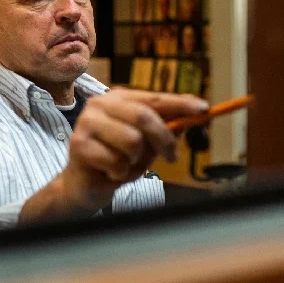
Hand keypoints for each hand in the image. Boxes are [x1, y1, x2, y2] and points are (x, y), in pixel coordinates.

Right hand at [60, 89, 208, 211]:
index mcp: (118, 99)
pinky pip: (117, 162)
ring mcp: (87, 123)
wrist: (83, 184)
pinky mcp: (80, 145)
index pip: (154, 98)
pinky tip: (110, 172)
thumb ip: (167, 127)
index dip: (180, 104)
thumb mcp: (147, 143)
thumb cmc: (116, 158)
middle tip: (171, 157)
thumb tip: (196, 111)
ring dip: (136, 161)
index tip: (203, 109)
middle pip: (143, 116)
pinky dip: (121, 173)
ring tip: (125, 165)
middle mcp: (100, 105)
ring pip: (132, 141)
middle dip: (163, 139)